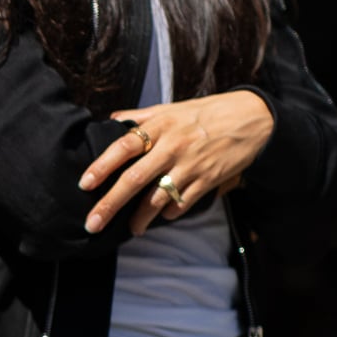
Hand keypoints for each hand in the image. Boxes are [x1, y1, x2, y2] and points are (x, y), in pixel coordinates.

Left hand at [81, 91, 274, 234]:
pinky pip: (182, 203)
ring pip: (157, 198)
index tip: (84, 184)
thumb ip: (141, 118)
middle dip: (110, 204)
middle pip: (134, 179)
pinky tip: (164, 216)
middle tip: (92, 224)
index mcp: (160, 126)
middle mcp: (172, 146)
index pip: (123, 147)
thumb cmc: (206, 113)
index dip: (102, 166)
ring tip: (131, 228)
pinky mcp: (208, 180)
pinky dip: (170, 213)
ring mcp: (190, 165)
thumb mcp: (172, 108)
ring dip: (140, 218)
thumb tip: (113, 121)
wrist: (252, 118)